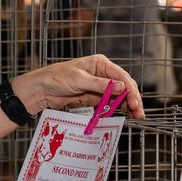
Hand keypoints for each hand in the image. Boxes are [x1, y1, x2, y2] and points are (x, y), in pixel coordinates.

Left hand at [11, 54, 145, 119]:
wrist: (42, 89)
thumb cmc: (57, 78)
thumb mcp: (79, 80)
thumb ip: (100, 84)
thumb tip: (122, 87)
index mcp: (100, 64)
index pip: (121, 76)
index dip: (130, 90)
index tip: (134, 103)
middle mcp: (103, 74)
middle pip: (124, 86)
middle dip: (133, 99)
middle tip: (139, 113)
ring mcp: (100, 86)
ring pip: (120, 96)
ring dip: (128, 105)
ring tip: (136, 116)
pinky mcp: (95, 97)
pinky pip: (110, 103)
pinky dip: (118, 109)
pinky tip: (125, 115)